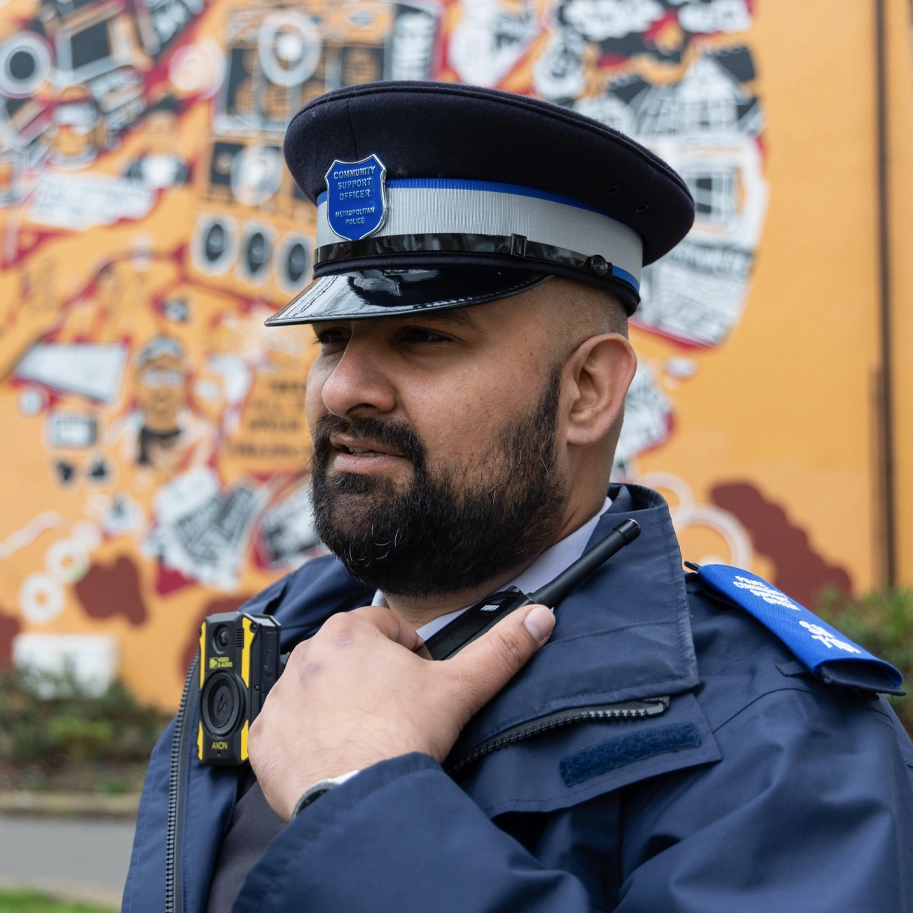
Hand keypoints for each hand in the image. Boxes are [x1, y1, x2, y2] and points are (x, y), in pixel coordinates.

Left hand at [248, 602, 555, 819]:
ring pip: (316, 688)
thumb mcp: (460, 687)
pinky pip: (285, 726)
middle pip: (348, 655)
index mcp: (349, 631)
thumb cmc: (404, 735)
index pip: (385, 626)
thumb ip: (501, 647)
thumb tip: (540, 617)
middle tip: (395, 711)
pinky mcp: (264, 736)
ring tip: (366, 735)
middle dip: (370, 676)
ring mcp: (280, 696)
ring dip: (337, 703)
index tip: (418, 682)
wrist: (360, 797)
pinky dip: (306, 737)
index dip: (409, 653)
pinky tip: (334, 755)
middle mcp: (306, 655)